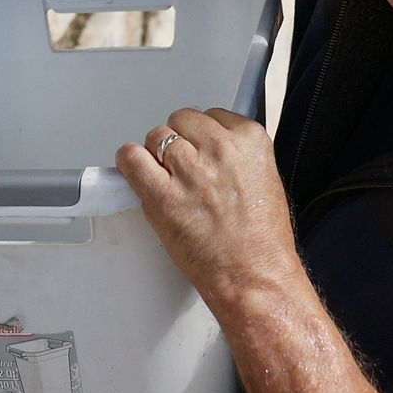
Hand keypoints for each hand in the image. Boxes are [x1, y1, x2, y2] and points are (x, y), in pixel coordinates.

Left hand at [116, 108, 305, 310]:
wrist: (254, 277)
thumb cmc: (262, 241)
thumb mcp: (264, 180)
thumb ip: (236, 155)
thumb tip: (208, 145)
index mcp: (250, 141)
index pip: (211, 115)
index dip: (201, 136)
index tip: (200, 151)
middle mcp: (219, 149)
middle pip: (180, 121)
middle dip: (179, 142)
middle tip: (183, 168)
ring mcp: (189, 171)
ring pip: (155, 136)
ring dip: (155, 155)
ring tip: (166, 179)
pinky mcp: (161, 194)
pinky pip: (131, 158)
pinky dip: (128, 162)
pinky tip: (136, 172)